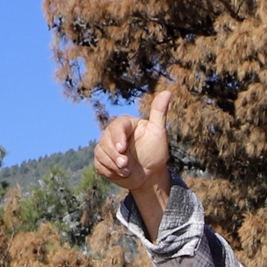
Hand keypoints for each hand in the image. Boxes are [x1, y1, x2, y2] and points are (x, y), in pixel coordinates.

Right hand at [94, 83, 176, 223]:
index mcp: (125, 124)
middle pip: (105, 140)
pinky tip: (121, 173)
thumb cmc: (155, 152)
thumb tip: (167, 92)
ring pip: (100, 152)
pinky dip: (110, 171)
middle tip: (127, 165)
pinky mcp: (101, 159)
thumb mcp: (159, 132)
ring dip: (114, 165)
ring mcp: (105, 146)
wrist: (150, 175)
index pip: (117, 126)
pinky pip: (98, 164)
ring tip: (127, 170)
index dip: (117, 138)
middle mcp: (112, 133)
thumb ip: (159, 113)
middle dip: (115, 156)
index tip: (122, 149)